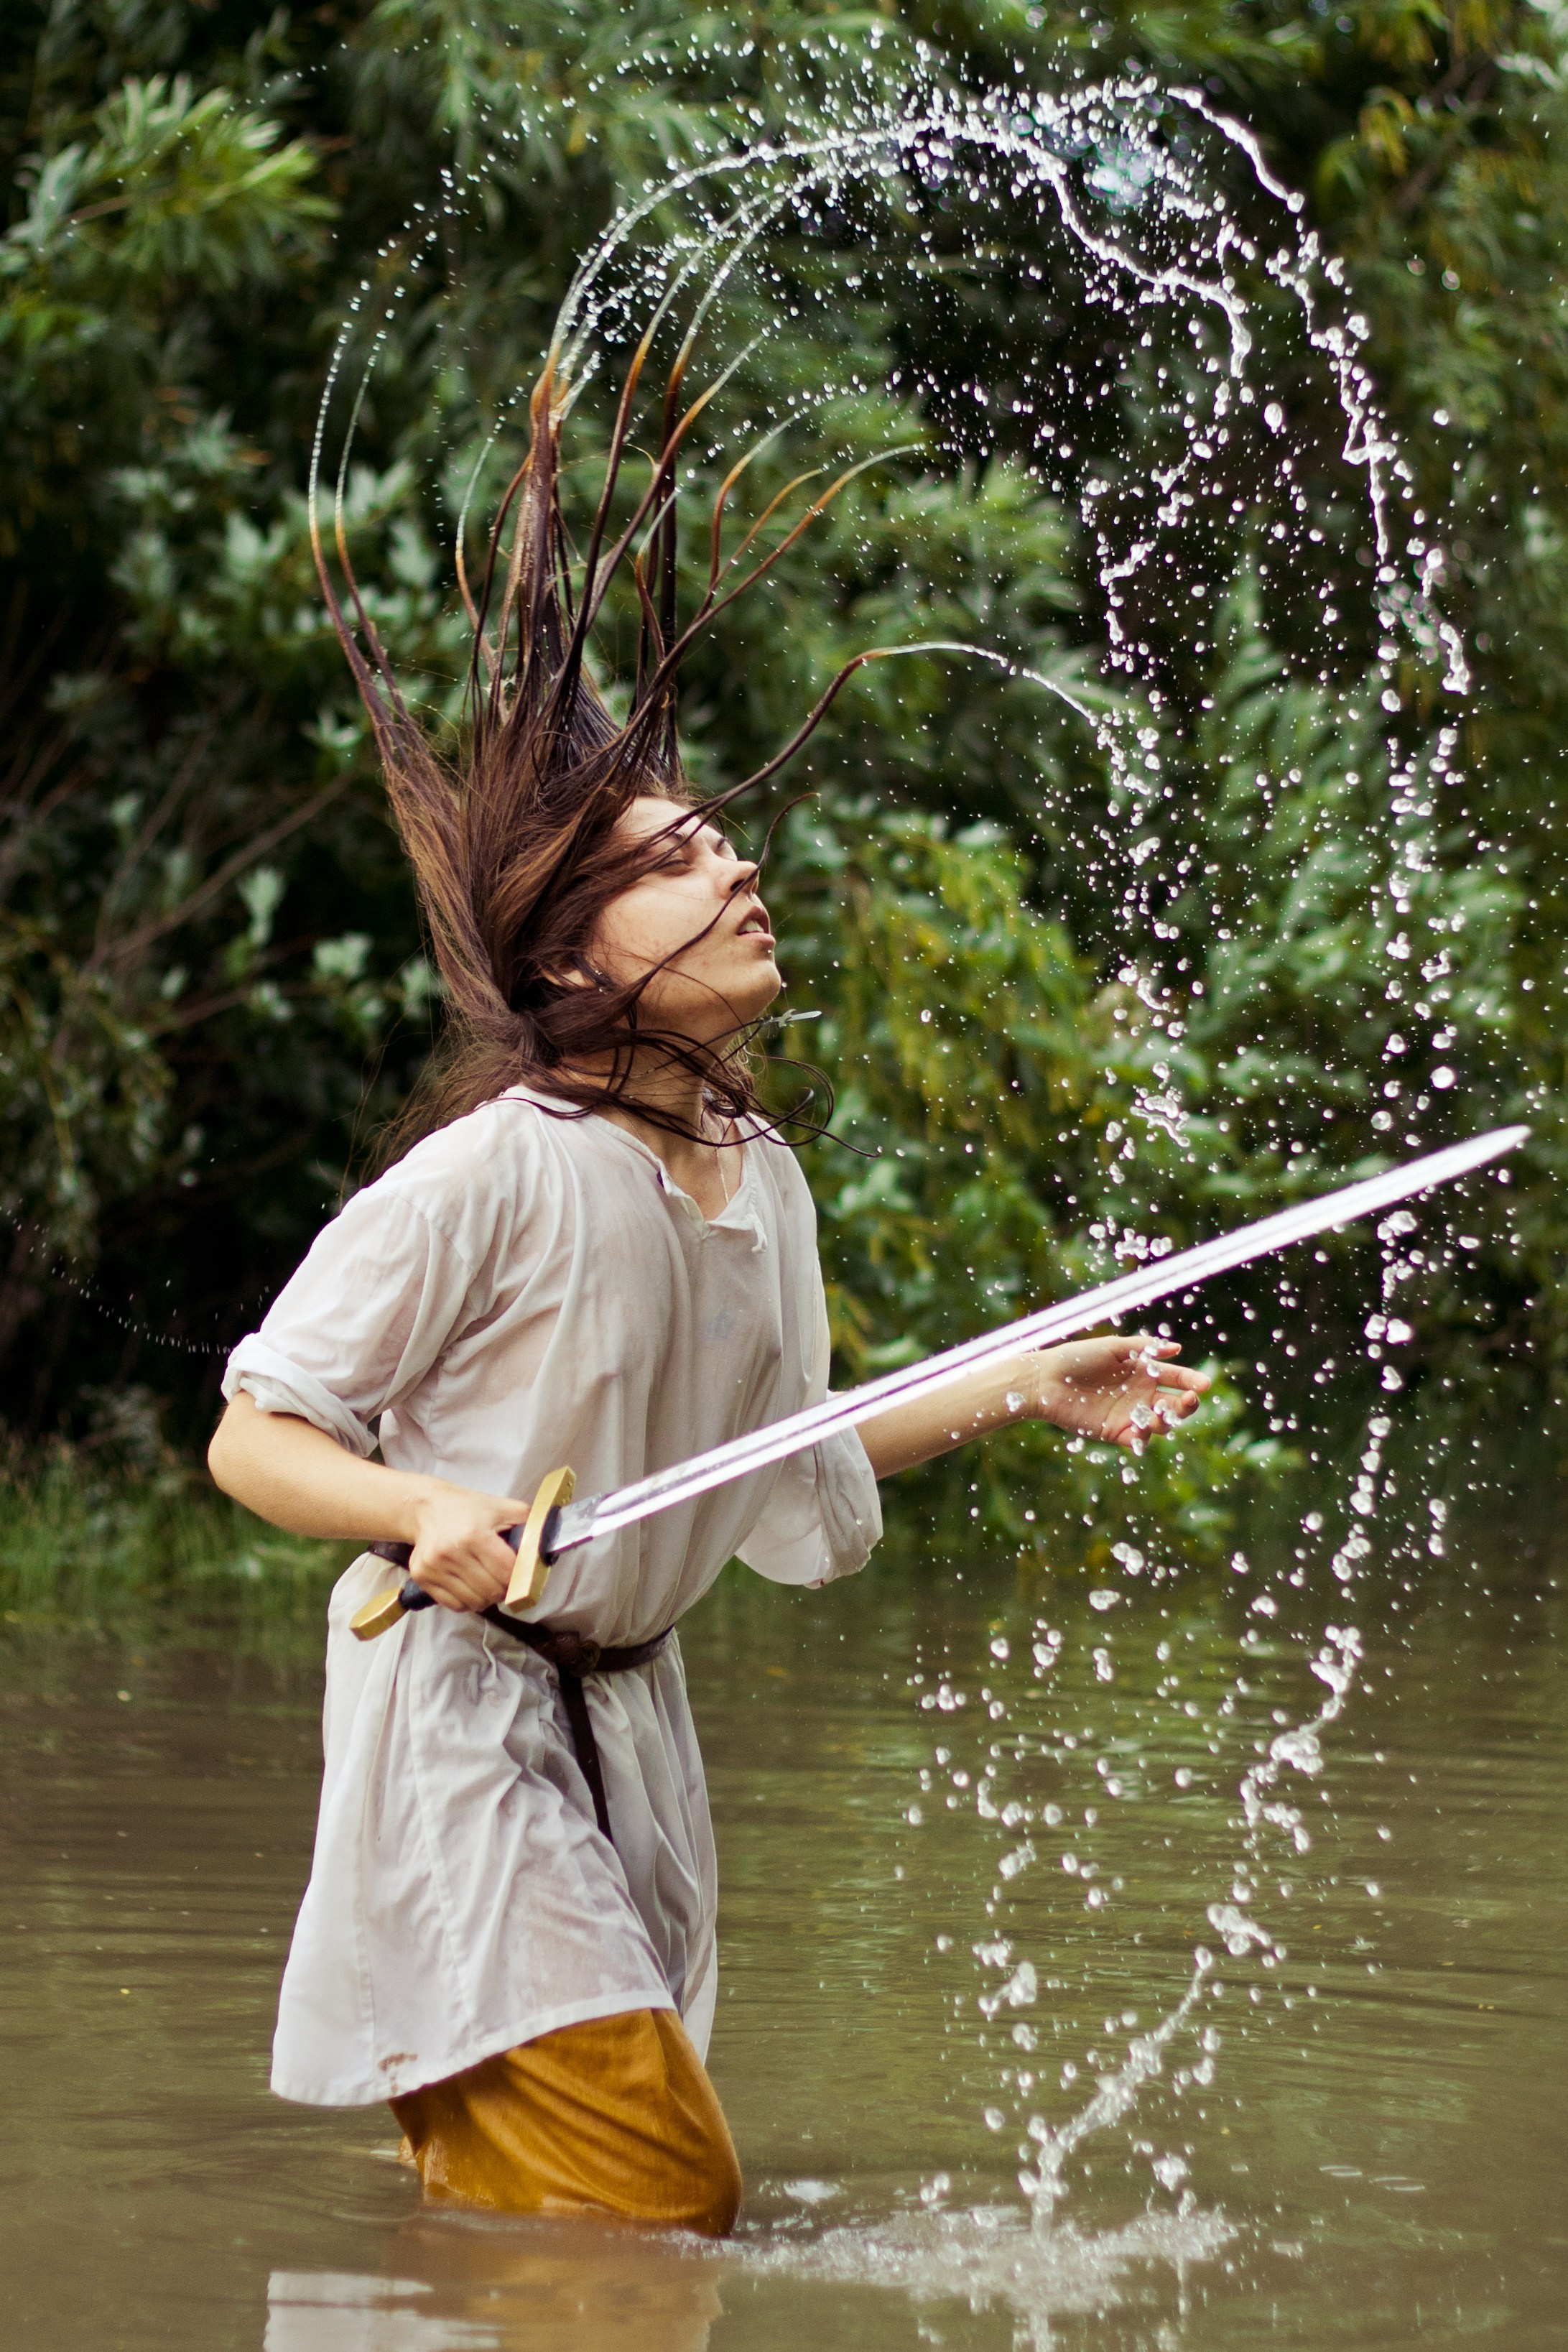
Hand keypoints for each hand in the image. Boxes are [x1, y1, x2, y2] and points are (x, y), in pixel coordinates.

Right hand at [406, 1482, 533, 1611]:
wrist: (427, 1508)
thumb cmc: (469, 1509)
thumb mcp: (503, 1508)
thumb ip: (529, 1525)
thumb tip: (551, 1544)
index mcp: (474, 1534)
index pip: (507, 1572)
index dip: (519, 1578)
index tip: (521, 1575)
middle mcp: (451, 1551)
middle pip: (492, 1591)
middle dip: (504, 1589)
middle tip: (503, 1578)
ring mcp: (434, 1566)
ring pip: (474, 1602)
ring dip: (486, 1597)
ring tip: (485, 1580)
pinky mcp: (422, 1577)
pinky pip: (454, 1605)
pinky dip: (467, 1600)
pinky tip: (469, 1584)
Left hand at [1031, 1334, 1209, 1450]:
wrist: (1046, 1381)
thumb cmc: (1077, 1358)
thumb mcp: (1112, 1348)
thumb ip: (1143, 1348)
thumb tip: (1176, 1348)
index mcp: (1143, 1372)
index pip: (1175, 1377)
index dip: (1191, 1380)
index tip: (1204, 1383)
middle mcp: (1141, 1395)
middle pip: (1174, 1403)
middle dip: (1187, 1404)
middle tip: (1191, 1399)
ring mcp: (1130, 1415)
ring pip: (1161, 1423)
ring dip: (1165, 1420)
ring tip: (1157, 1412)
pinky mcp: (1116, 1432)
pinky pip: (1138, 1439)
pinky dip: (1144, 1437)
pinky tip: (1142, 1428)